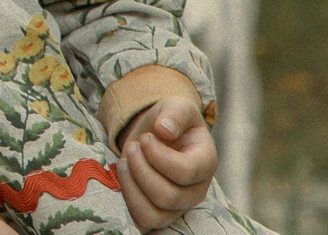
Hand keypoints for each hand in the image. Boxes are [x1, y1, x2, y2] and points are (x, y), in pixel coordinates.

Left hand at [115, 96, 215, 230]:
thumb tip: (164, 129)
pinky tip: (122, 177)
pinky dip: (126, 202)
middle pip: (167, 196)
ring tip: (125, 161)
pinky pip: (142, 222)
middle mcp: (195, 191)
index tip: (146, 138)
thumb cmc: (167, 121)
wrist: (153, 135)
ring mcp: (177, 206)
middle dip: (140, 168)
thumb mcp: (175, 105)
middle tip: (133, 147)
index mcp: (205, 163)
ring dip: (131, 185)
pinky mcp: (158, 214)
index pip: (186, 172)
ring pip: (154, 214)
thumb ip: (174, 112)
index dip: (159, 156)